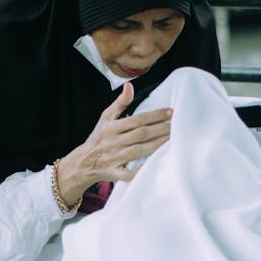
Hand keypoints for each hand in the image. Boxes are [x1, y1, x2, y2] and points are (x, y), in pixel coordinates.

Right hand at [57, 82, 172, 203]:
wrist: (83, 162)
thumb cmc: (99, 138)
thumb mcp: (105, 118)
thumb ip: (120, 103)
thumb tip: (129, 86)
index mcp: (111, 128)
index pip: (136, 120)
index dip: (154, 116)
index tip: (170, 112)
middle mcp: (112, 143)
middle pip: (140, 135)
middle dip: (160, 129)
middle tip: (177, 124)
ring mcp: (114, 159)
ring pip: (138, 152)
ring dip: (156, 145)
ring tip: (172, 139)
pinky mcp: (115, 174)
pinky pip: (129, 173)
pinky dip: (141, 170)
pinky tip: (156, 163)